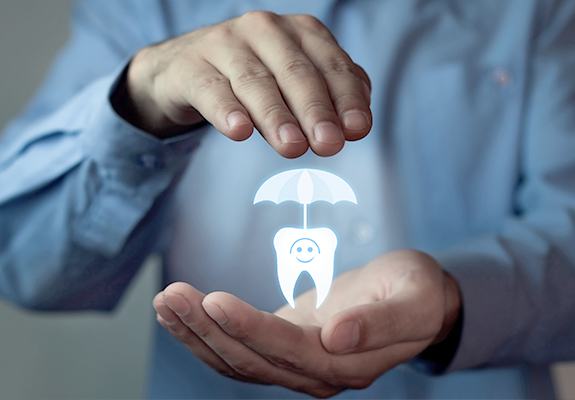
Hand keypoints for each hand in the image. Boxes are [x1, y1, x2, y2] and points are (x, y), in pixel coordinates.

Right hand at [113, 11, 371, 157]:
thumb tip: (356, 124)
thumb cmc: (254, 77)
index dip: (347, 99)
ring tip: (292, 146)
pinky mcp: (191, 66)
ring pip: (256, 82)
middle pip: (296, 73)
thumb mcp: (295, 82)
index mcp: (300, 32)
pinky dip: (226, 109)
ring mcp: (224, 44)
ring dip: (276, 116)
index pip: (332, 66)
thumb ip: (330, 96)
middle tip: (329, 144)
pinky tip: (238, 130)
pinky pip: (211, 88)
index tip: (357, 130)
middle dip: (316, 110)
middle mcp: (265, 30)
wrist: (185, 68)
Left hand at [153, 250, 460, 396]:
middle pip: (251, 360)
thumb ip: (380, 323)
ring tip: (166, 301)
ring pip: (236, 360)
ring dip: (197, 333)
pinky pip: (239, 348)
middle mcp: (315, 375)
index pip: (287, 352)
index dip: (249, 329)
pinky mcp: (284, 348)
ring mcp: (296, 365)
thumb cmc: (416, 292)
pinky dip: (207, 333)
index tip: (214, 301)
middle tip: (172, 295)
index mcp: (346, 367)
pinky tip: (182, 314)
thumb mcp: (413, 299)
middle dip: (207, 329)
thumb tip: (338, 337)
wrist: (413, 299)